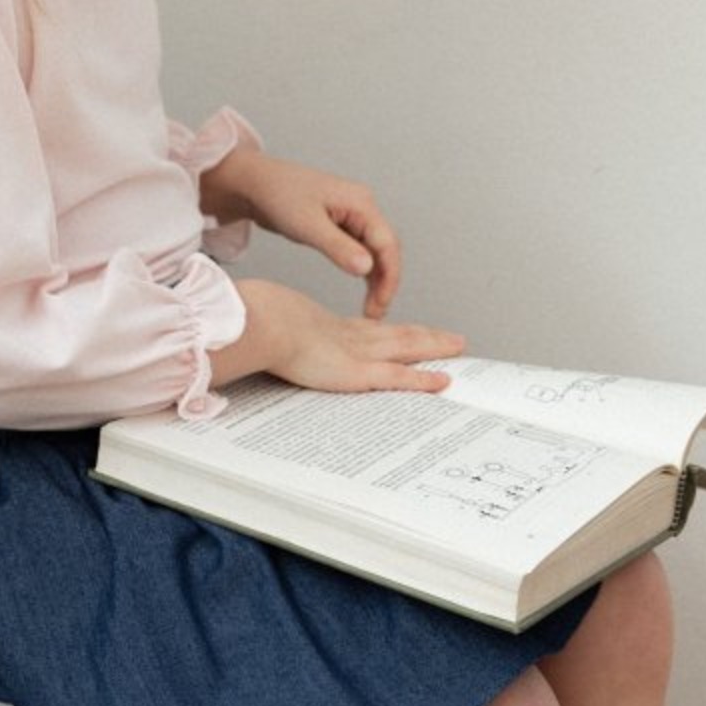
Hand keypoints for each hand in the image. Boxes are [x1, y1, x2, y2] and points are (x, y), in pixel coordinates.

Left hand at [203, 150, 400, 316]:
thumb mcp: (307, 225)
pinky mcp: (341, 224)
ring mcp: (353, 215)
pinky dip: (364, 270)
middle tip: (375, 314)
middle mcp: (362, 207)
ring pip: (375, 251)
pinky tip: (363, 289)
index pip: (387, 244)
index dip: (389, 277)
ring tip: (370, 309)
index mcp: (360, 202)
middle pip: (386, 249)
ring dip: (377, 279)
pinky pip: (361, 250)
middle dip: (385, 282)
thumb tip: (367, 268)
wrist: (255, 184)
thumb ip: (338, 247)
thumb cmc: (278, 195)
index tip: (380, 305)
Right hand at [210, 280, 464, 394]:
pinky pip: (399, 377)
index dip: (392, 331)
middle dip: (426, 336)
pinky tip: (443, 382)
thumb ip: (263, 336)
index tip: (409, 331)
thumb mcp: (263, 329)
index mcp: (327, 328)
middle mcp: (348, 337)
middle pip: (397, 335)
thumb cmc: (254, 323)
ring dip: (434, 349)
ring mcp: (356, 353)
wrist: (258, 322)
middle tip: (452, 338)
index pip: (370, 330)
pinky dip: (422, 380)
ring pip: (407, 349)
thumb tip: (247, 339)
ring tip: (458, 348)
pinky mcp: (358, 372)